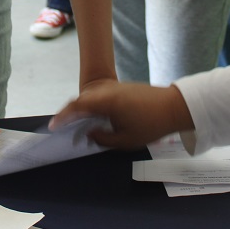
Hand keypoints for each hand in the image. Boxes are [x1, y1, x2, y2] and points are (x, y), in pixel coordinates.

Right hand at [50, 80, 193, 149]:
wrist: (175, 107)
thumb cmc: (151, 125)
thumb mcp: (125, 140)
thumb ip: (102, 139)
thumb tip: (89, 134)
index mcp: (106, 101)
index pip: (77, 106)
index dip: (63, 116)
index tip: (53, 126)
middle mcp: (108, 90)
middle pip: (82, 99)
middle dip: (70, 113)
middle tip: (62, 127)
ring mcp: (116, 88)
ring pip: (92, 97)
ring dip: (83, 109)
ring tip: (77, 125)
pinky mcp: (123, 89)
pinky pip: (102, 96)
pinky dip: (94, 106)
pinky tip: (95, 118)